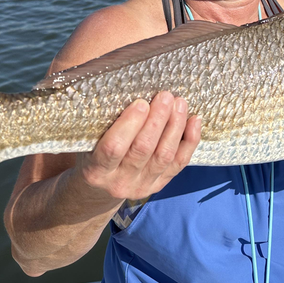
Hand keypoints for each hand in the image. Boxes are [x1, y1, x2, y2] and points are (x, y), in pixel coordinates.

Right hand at [75, 91, 201, 200]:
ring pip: (164, 155)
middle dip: (157, 120)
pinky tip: (194, 120)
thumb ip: (103, 126)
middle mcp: (120, 182)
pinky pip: (179, 163)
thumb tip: (124, 91)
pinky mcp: (160, 185)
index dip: (129, 124)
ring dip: (174, 126)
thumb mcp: (88, 144)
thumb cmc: (92, 157)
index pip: (114, 148)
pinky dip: (190, 141)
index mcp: (97, 171)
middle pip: (143, 149)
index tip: (140, 103)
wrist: (98, 191)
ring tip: (179, 103)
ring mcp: (142, 185)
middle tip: (164, 96)